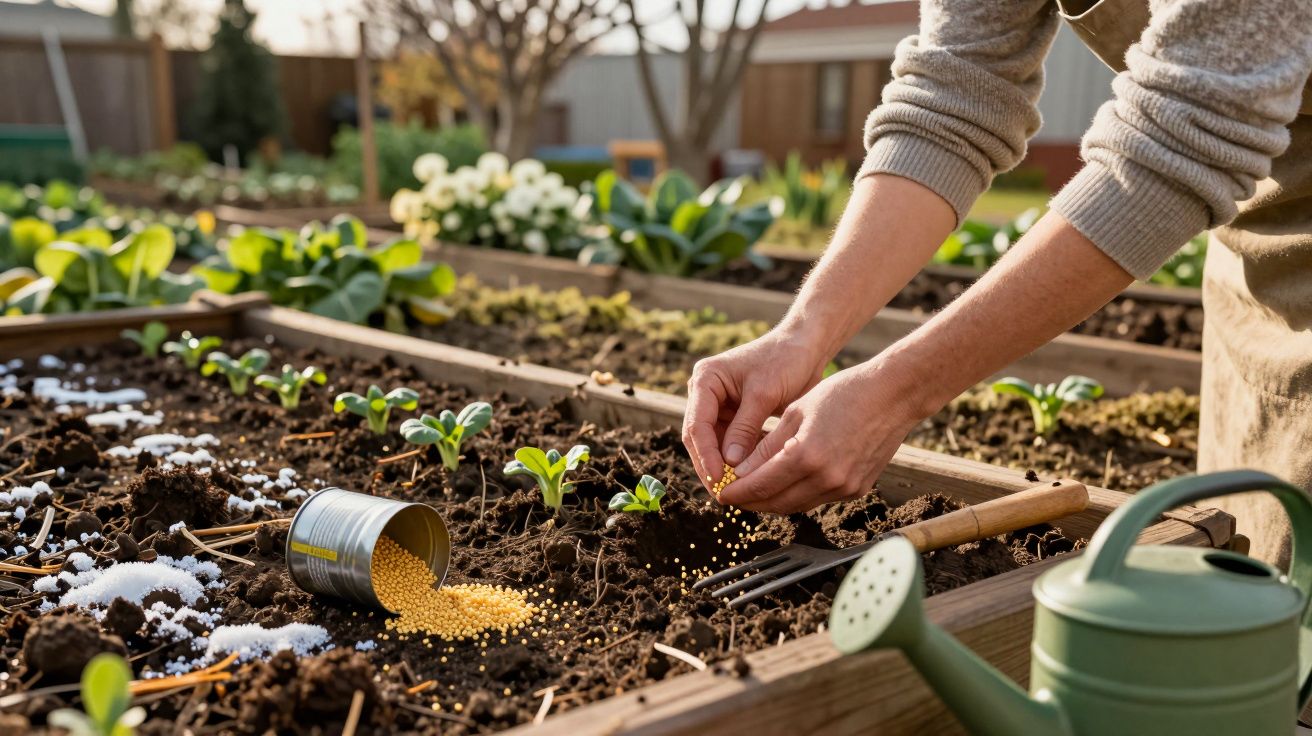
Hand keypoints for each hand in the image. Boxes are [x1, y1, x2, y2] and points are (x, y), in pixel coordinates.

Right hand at [682, 330, 827, 492]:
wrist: (805, 347)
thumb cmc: (785, 360)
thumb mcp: (764, 393)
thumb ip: (745, 428)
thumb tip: (729, 465)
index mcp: (705, 380)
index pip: (697, 425)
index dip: (705, 455)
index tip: (718, 479)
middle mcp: (706, 394)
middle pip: (699, 439)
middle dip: (711, 466)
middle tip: (725, 494)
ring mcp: (719, 407)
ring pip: (714, 446)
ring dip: (724, 467)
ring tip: (738, 492)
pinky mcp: (735, 417)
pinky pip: (731, 444)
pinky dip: (739, 461)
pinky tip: (752, 478)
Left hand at [717, 358, 922, 513]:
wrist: (894, 395)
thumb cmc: (845, 393)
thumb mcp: (797, 412)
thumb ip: (767, 446)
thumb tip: (740, 472)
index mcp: (806, 456)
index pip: (759, 486)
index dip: (736, 493)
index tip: (721, 493)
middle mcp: (826, 478)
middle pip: (776, 503)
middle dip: (750, 502)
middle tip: (732, 496)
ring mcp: (844, 488)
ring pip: (796, 506)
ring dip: (773, 502)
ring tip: (754, 491)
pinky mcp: (857, 490)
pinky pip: (817, 499)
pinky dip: (797, 495)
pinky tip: (785, 484)